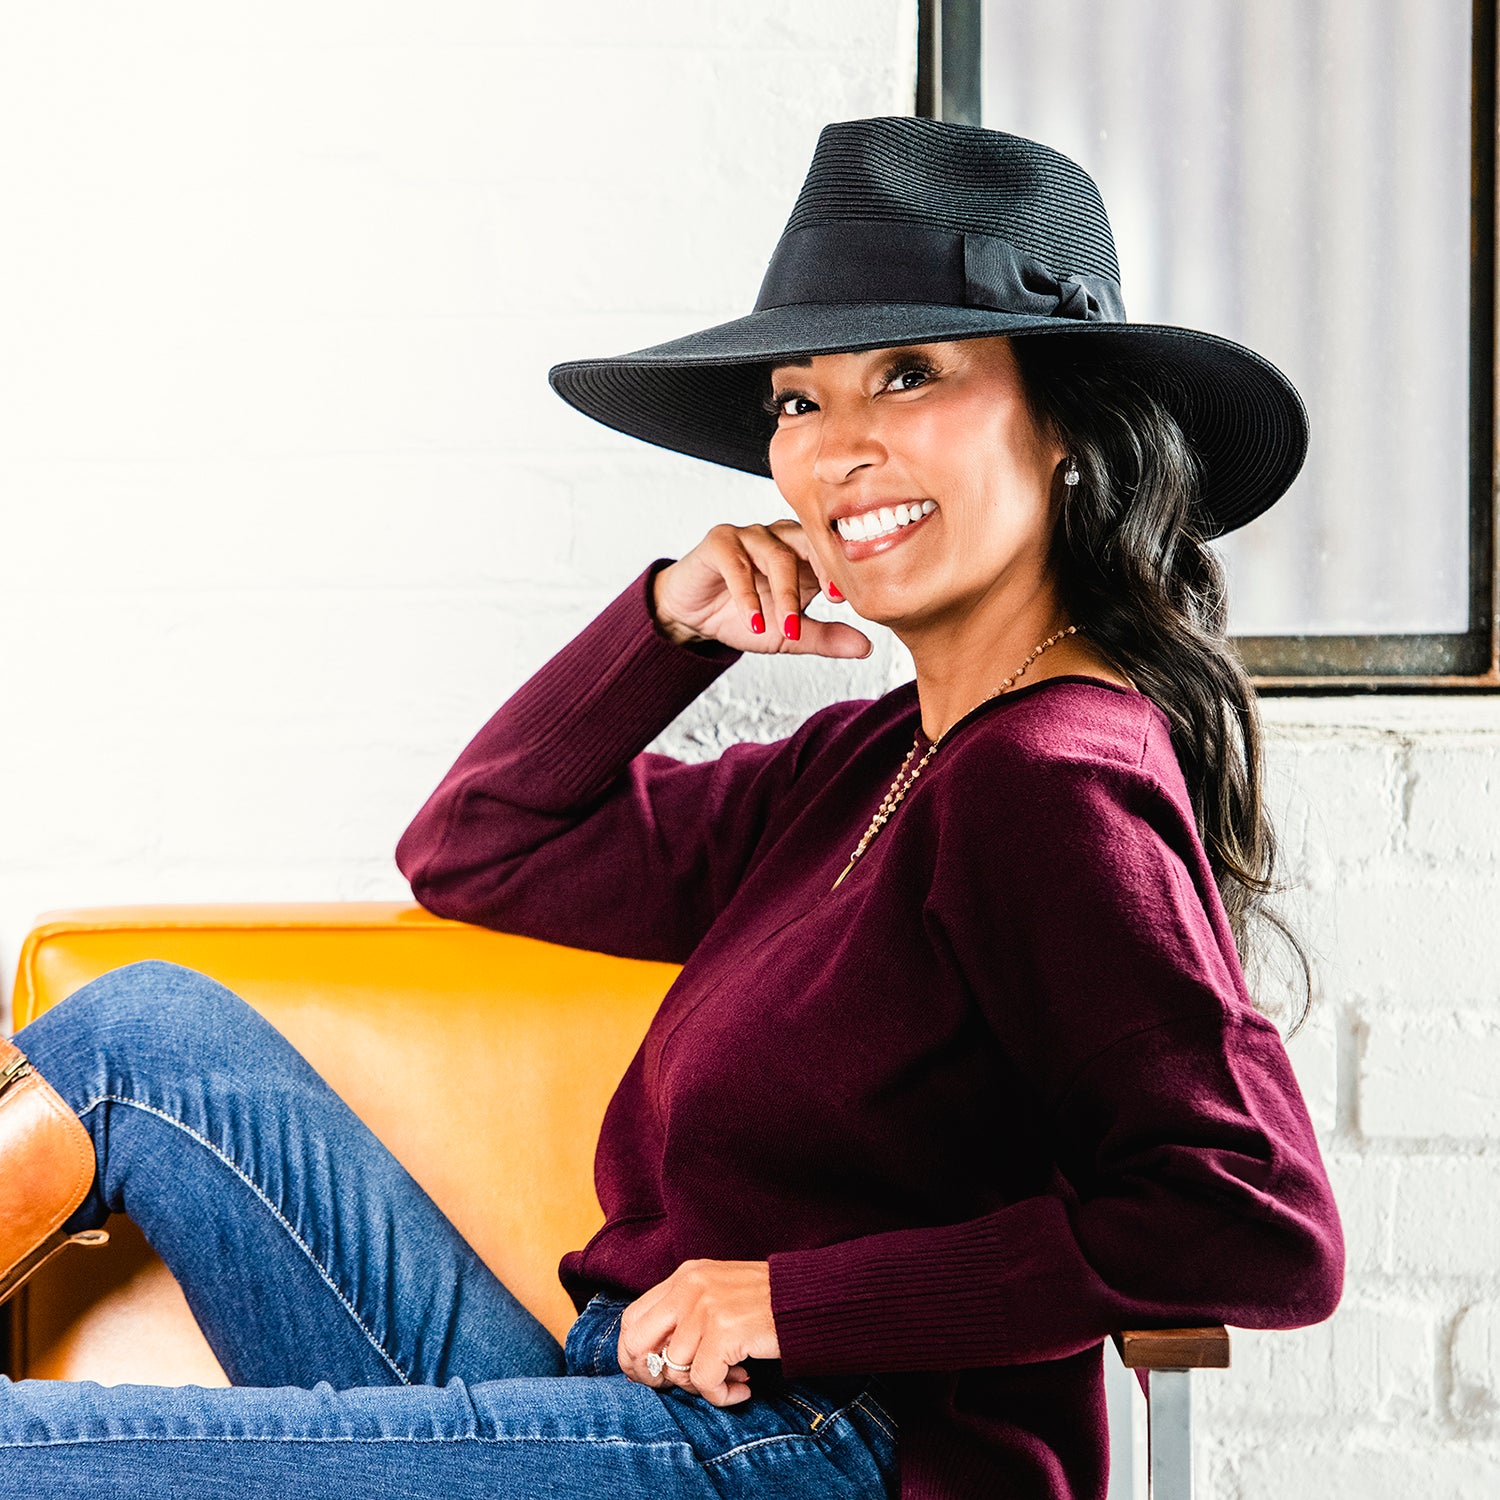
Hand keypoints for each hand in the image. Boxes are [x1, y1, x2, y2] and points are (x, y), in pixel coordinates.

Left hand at [617, 1258, 779, 1406]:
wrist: (810, 1296)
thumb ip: (686, 1314)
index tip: (654, 1376)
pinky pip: (704, 1382)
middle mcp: (689, 1287)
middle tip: (681, 1388)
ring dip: (702, 1387)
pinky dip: (722, 1395)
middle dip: (652, 1376)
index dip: (634, 1356)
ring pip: (675, 1368)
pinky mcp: (724, 1331)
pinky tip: (742, 1389)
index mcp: (684, 1276)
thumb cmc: (765, 1302)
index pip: (632, 1319)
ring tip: (730, 1381)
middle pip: (637, 1343)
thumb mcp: (717, 1294)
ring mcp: (705, 1307)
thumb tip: (655, 1360)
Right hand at [651, 521, 870, 657]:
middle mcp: (778, 538)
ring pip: (775, 554)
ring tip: (787, 627)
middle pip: (808, 543)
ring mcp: (748, 537)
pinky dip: (747, 595)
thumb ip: (825, 637)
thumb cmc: (743, 617)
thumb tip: (866, 648)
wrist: (694, 616)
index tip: (852, 598)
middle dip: (823, 570)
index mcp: (802, 554)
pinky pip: (737, 565)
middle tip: (834, 600)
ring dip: (784, 593)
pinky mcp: (719, 543)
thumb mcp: (788, 635)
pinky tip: (754, 621)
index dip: (842, 570)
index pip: (830, 551)